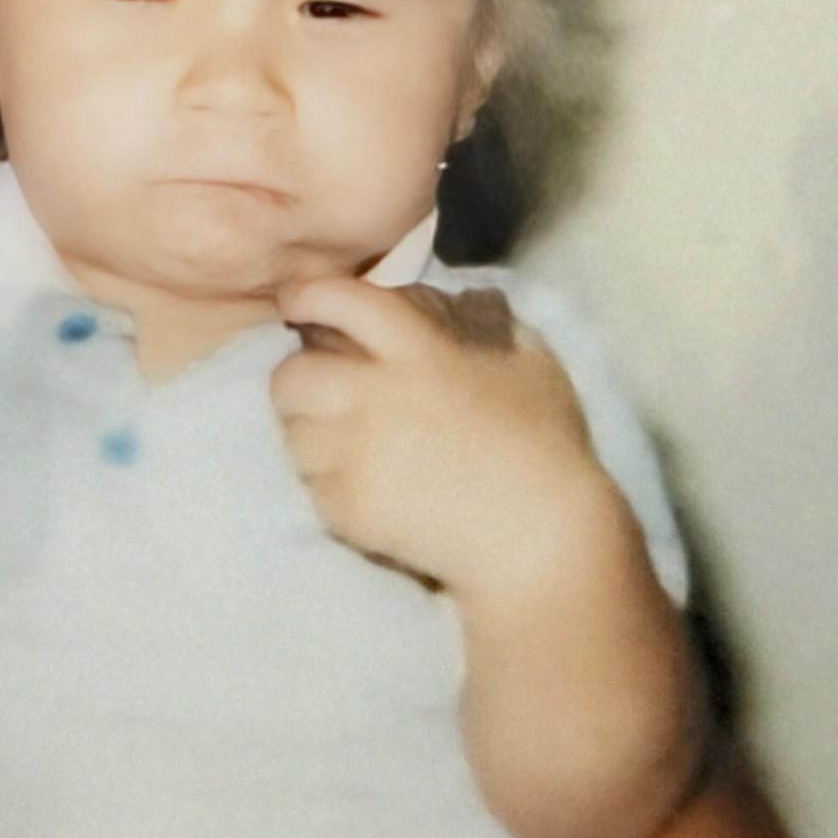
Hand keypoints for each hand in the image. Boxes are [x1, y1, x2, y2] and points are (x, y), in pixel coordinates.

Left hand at [269, 272, 626, 610]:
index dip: (308, 295)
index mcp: (419, 354)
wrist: (540, 542)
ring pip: (291, 432)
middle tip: (324, 391)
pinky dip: (325, 484)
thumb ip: (482, 321)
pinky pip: (309, 485)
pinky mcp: (348, 508)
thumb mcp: (529, 360)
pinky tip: (361, 487)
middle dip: (300, 378)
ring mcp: (356, 456)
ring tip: (341, 443)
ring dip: (308, 432)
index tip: (295, 302)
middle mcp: (375, 398)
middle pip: (292, 374)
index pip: (342, 303)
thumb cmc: (546, 446)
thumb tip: (449, 303)